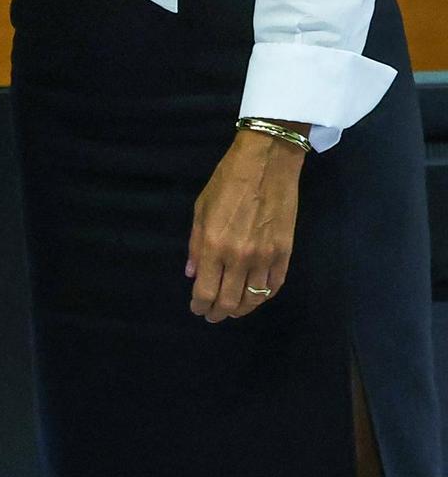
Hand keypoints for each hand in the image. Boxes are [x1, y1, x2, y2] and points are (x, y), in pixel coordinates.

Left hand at [187, 127, 304, 322]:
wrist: (266, 162)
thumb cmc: (227, 180)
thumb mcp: (201, 208)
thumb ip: (196, 245)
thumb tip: (192, 274)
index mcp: (215, 245)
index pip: (206, 291)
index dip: (200, 306)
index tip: (196, 309)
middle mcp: (240, 258)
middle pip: (229, 302)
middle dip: (217, 313)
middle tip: (211, 315)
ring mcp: (265, 258)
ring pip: (253, 300)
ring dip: (240, 309)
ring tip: (231, 310)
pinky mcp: (285, 254)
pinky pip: (273, 287)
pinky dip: (262, 298)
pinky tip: (254, 297)